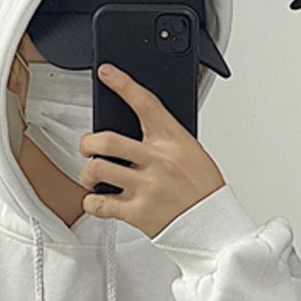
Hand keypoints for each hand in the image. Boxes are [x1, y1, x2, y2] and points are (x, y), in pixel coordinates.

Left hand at [79, 64, 224, 237]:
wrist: (215, 226)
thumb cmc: (204, 192)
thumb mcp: (194, 155)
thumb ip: (167, 142)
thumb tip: (140, 133)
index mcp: (174, 142)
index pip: (145, 104)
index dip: (122, 84)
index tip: (107, 73)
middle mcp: (158, 162)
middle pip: (107, 140)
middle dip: (87, 143)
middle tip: (87, 148)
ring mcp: (147, 187)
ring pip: (98, 170)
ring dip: (86, 173)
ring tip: (90, 177)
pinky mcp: (138, 213)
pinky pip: (100, 204)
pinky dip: (91, 203)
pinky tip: (97, 201)